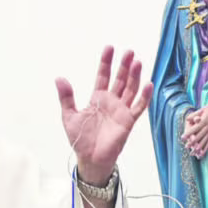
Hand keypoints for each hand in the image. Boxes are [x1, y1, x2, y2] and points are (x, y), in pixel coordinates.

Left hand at [56, 46, 152, 184]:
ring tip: (137, 62)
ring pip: (130, 89)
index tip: (109, 48)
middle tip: (128, 51)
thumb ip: (66, 97)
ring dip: (134, 76)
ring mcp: (121, 110)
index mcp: (97, 98)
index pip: (103, 76)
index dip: (106, 63)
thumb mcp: (69, 116)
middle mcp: (111, 102)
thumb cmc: (80, 139)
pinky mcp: (128, 121)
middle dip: (124, 66)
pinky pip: (139, 107)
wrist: (90, 158)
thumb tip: (59, 78)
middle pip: (120, 80)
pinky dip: (144, 96)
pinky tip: (148, 84)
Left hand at [181, 99, 207, 159]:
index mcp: (204, 121)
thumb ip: (194, 115)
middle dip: (192, 142)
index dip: (189, 133)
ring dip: (198, 148)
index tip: (183, 137)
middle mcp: (207, 128)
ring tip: (193, 153)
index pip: (195, 128)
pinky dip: (205, 149)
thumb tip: (187, 119)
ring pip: (204, 141)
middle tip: (186, 147)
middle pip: (199, 136)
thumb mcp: (202, 109)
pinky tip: (201, 154)